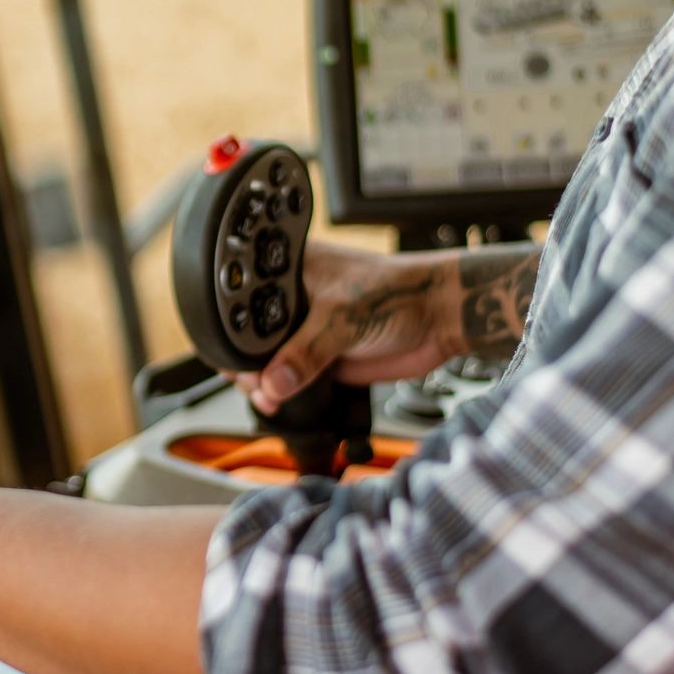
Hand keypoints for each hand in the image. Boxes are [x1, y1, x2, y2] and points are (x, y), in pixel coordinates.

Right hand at [237, 241, 457, 411]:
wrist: (440, 319)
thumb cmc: (399, 292)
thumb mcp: (343, 317)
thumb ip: (305, 352)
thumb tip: (272, 383)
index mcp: (289, 272)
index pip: (245, 302)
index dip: (234, 330)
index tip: (236, 358)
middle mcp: (294, 299)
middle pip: (250, 336)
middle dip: (246, 364)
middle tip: (254, 383)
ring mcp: (307, 329)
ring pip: (268, 361)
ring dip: (262, 383)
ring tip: (267, 396)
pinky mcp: (322, 356)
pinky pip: (291, 378)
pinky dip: (282, 393)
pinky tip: (278, 401)